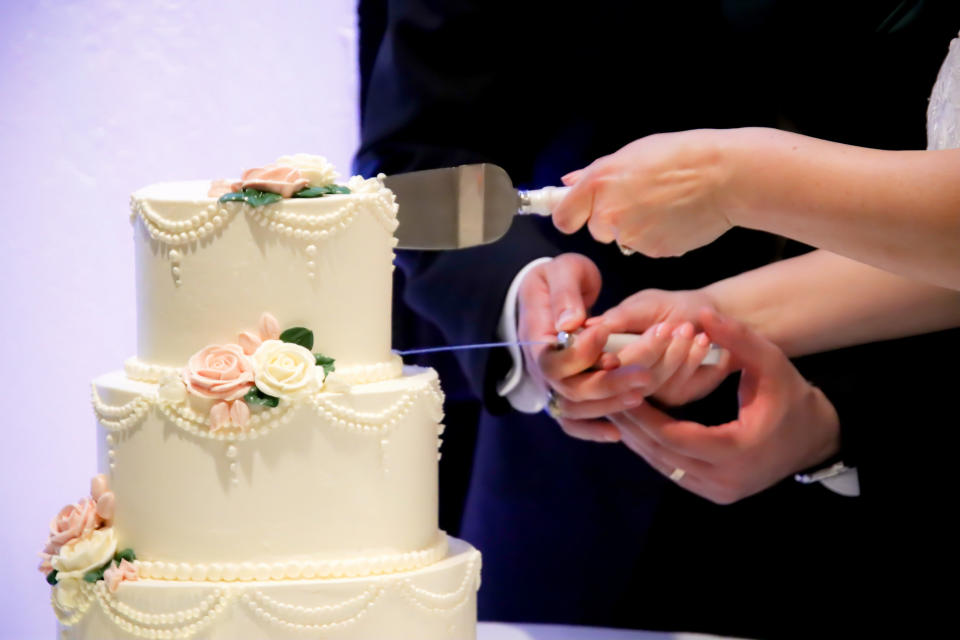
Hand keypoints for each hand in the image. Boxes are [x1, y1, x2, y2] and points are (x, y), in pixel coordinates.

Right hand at [517, 254, 651, 441]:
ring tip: (643, 390)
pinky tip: (618, 432)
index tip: (605, 332)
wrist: (551, 290)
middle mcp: (541, 367)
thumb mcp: (561, 271)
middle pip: (569, 391)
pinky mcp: (568, 390)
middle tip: (644, 373)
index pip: (553, 361)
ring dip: (609, 405)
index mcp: (536, 338)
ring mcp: (553, 382)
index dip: (581, 354)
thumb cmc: (558, 276)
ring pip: (575, 410)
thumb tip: (572, 324)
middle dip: (608, 385)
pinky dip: (593, 430)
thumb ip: (565, 294)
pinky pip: (575, 422)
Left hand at [552, 129, 733, 256]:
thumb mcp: (631, 153)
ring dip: (635, 228)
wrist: (724, 176)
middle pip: (595, 229)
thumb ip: (594, 173)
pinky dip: (656, 236)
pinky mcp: (652, 252)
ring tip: (662, 204)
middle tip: (639, 198)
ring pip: (622, 239)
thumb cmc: (681, 157)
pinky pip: (646, 247)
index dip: (571, 216)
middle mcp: (608, 213)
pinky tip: (674, 217)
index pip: (563, 217)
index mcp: (598, 183)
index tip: (576, 215)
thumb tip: (568, 183)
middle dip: (611, 218)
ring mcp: (630, 236)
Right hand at [595, 288, 733, 405]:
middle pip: (619, 378)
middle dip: (648, 350)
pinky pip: (675, 386)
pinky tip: (702, 342)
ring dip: (673, 354)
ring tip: (688, 329)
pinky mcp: (672, 396)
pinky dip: (691, 361)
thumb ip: (618, 317)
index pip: (591, 362)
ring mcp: (646, 388)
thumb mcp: (645, 305)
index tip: (622, 344)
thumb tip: (589, 328)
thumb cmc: (672, 307)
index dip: (602, 356)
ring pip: (649, 382)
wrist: (711, 317)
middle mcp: (620, 374)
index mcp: (605, 348)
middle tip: (667, 327)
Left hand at [609, 308, 839, 504]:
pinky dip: (653, 447)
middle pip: (662, 454)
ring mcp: (718, 492)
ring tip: (612, 405)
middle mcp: (725, 481)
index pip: (675, 436)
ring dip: (636, 437)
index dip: (644, 414)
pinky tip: (635, 422)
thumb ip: (738, 338)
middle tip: (603, 396)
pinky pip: (673, 470)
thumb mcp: (771, 362)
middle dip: (631, 425)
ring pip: (662, 465)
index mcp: (738, 451)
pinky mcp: (713, 493)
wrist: (815, 439)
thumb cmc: (792, 397)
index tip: (621, 389)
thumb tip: (702, 313)